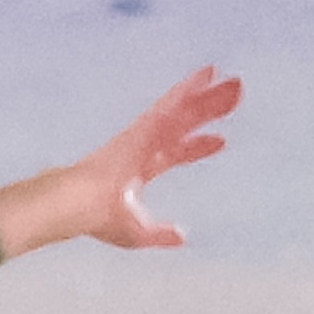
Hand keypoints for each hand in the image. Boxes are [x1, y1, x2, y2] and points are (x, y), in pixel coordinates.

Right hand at [54, 64, 241, 252]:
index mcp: (138, 169)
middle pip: (183, 124)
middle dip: (207, 111)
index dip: (197, 148)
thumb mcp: (137, 233)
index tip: (221, 140)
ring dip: (207, 96)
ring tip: (234, 82)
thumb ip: (160, 234)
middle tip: (232, 95)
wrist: (79, 204)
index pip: (175, 154)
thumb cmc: (97, 218)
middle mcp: (143, 147)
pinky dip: (188, 90)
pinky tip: (205, 76)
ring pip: (182, 110)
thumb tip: (182, 237)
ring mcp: (143, 134)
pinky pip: (172, 106)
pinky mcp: (144, 127)